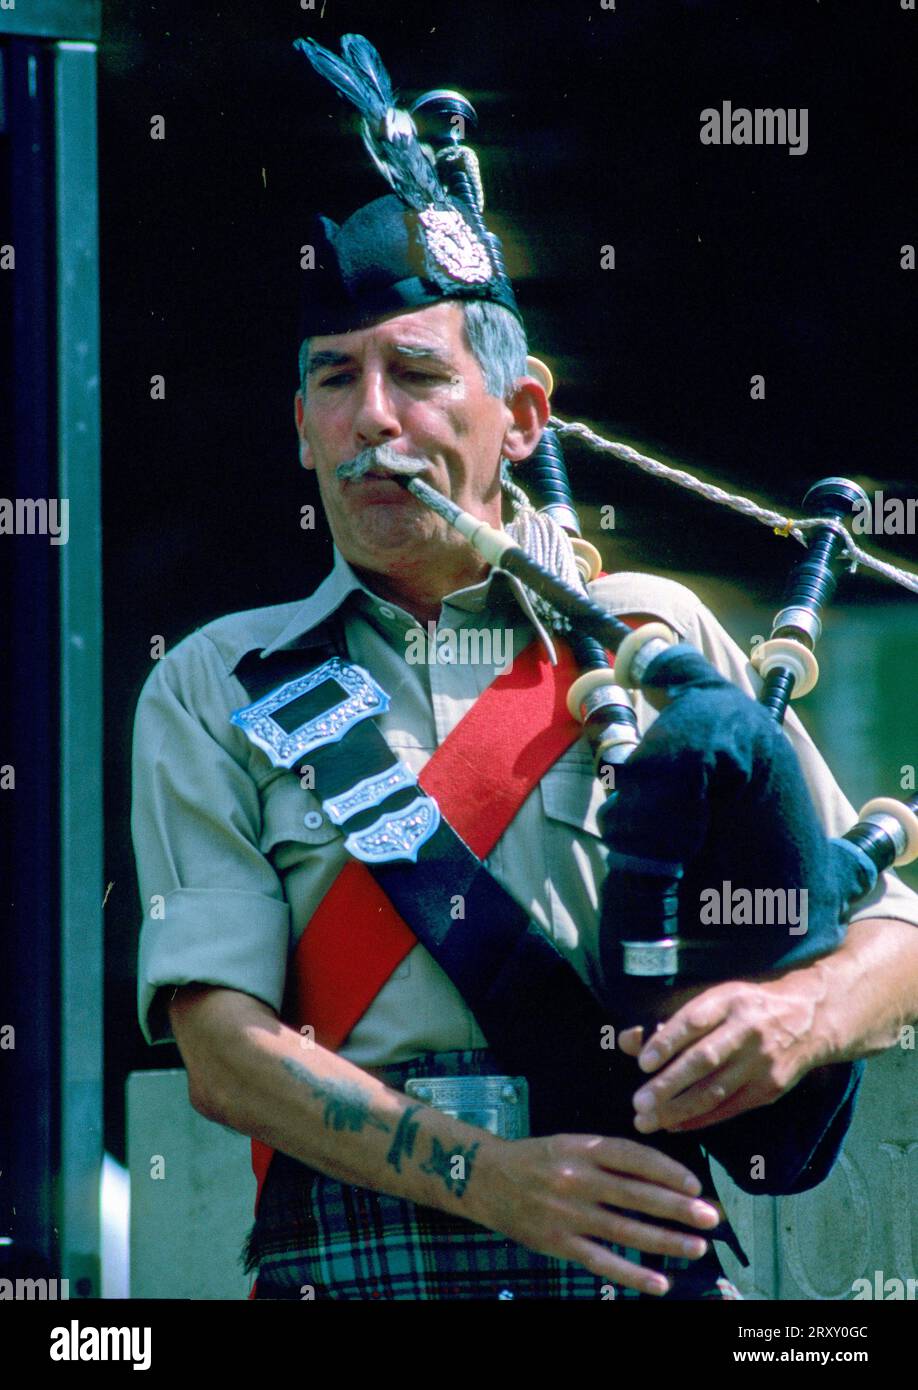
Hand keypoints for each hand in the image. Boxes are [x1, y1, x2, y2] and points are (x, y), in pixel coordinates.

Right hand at [476, 1133, 721, 1295]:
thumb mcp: (570, 1144)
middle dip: (677, 1207)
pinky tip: (660, 1282)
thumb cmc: (537, 1160)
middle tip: (711, 1216)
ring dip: (664, 1241)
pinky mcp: (557, 1243)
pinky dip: (632, 1274)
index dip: (666, 1170)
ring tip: (696, 1247)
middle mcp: (575, 1178)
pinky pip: (601, 1261)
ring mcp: (566, 1213)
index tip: (694, 1184)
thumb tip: (661, 1176)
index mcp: (580, 1147)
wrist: (486, 1179)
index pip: (632, 1157)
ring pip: (624, 1230)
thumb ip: (608, 1157)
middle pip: (635, 1194)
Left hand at [618, 971, 832, 1132]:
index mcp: (728, 1001)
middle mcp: (746, 1030)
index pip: (693, 1022)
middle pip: (703, 1060)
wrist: (808, 1019)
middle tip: (638, 1104)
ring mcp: (761, 1062)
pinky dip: (700, 1119)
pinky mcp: (769, 1088)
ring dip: (678, 1110)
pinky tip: (675, 1125)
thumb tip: (626, 1041)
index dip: (667, 1042)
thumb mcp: (714, 999)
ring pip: (715, 1091)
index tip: (642, 1062)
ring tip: (648, 1121)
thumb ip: (670, 1021)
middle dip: (668, 1085)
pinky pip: (729, 1108)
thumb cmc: (745, 1007)